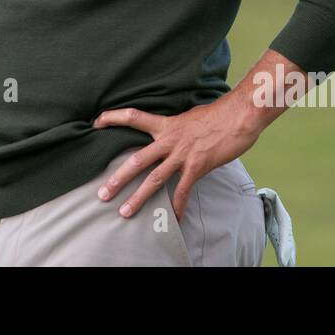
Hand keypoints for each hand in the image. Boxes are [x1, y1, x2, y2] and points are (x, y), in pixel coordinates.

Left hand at [91, 94, 262, 222]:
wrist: (239, 116)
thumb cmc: (217, 114)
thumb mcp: (189, 116)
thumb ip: (176, 127)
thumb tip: (171, 133)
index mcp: (165, 124)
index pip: (133, 117)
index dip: (113, 118)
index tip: (95, 122)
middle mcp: (169, 140)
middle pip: (137, 160)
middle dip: (118, 178)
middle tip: (102, 193)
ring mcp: (182, 154)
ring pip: (155, 179)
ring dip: (139, 198)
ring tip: (125, 212)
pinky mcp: (197, 166)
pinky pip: (183, 191)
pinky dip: (177, 207)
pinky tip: (173, 220)